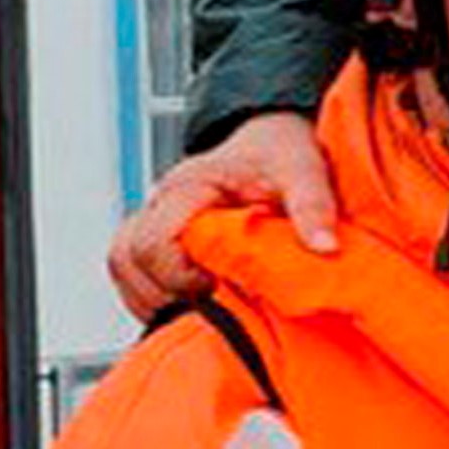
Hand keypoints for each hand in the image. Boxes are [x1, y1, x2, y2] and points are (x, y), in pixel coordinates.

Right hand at [105, 112, 337, 318]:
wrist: (274, 144)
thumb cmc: (280, 153)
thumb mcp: (303, 169)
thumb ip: (312, 204)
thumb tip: (324, 246)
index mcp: (189, 187)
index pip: (154, 243)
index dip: (181, 277)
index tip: (218, 286)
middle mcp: (163, 202)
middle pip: (130, 259)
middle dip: (168, 291)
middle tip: (215, 299)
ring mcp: (156, 221)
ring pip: (124, 268)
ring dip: (155, 297)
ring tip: (201, 305)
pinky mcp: (160, 240)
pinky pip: (132, 275)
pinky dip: (154, 296)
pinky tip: (190, 303)